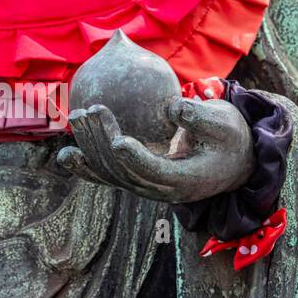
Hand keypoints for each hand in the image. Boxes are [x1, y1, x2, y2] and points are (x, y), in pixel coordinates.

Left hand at [56, 96, 254, 203]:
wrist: (232, 159)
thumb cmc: (230, 137)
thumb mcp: (225, 123)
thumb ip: (200, 117)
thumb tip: (171, 106)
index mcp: (186, 180)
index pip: (155, 172)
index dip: (135, 159)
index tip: (118, 139)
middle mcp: (161, 190)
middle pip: (124, 172)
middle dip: (102, 143)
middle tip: (88, 111)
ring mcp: (146, 187)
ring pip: (111, 175)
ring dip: (89, 148)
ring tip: (75, 117)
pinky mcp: (137, 179)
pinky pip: (108, 175)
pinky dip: (87, 166)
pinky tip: (66, 152)